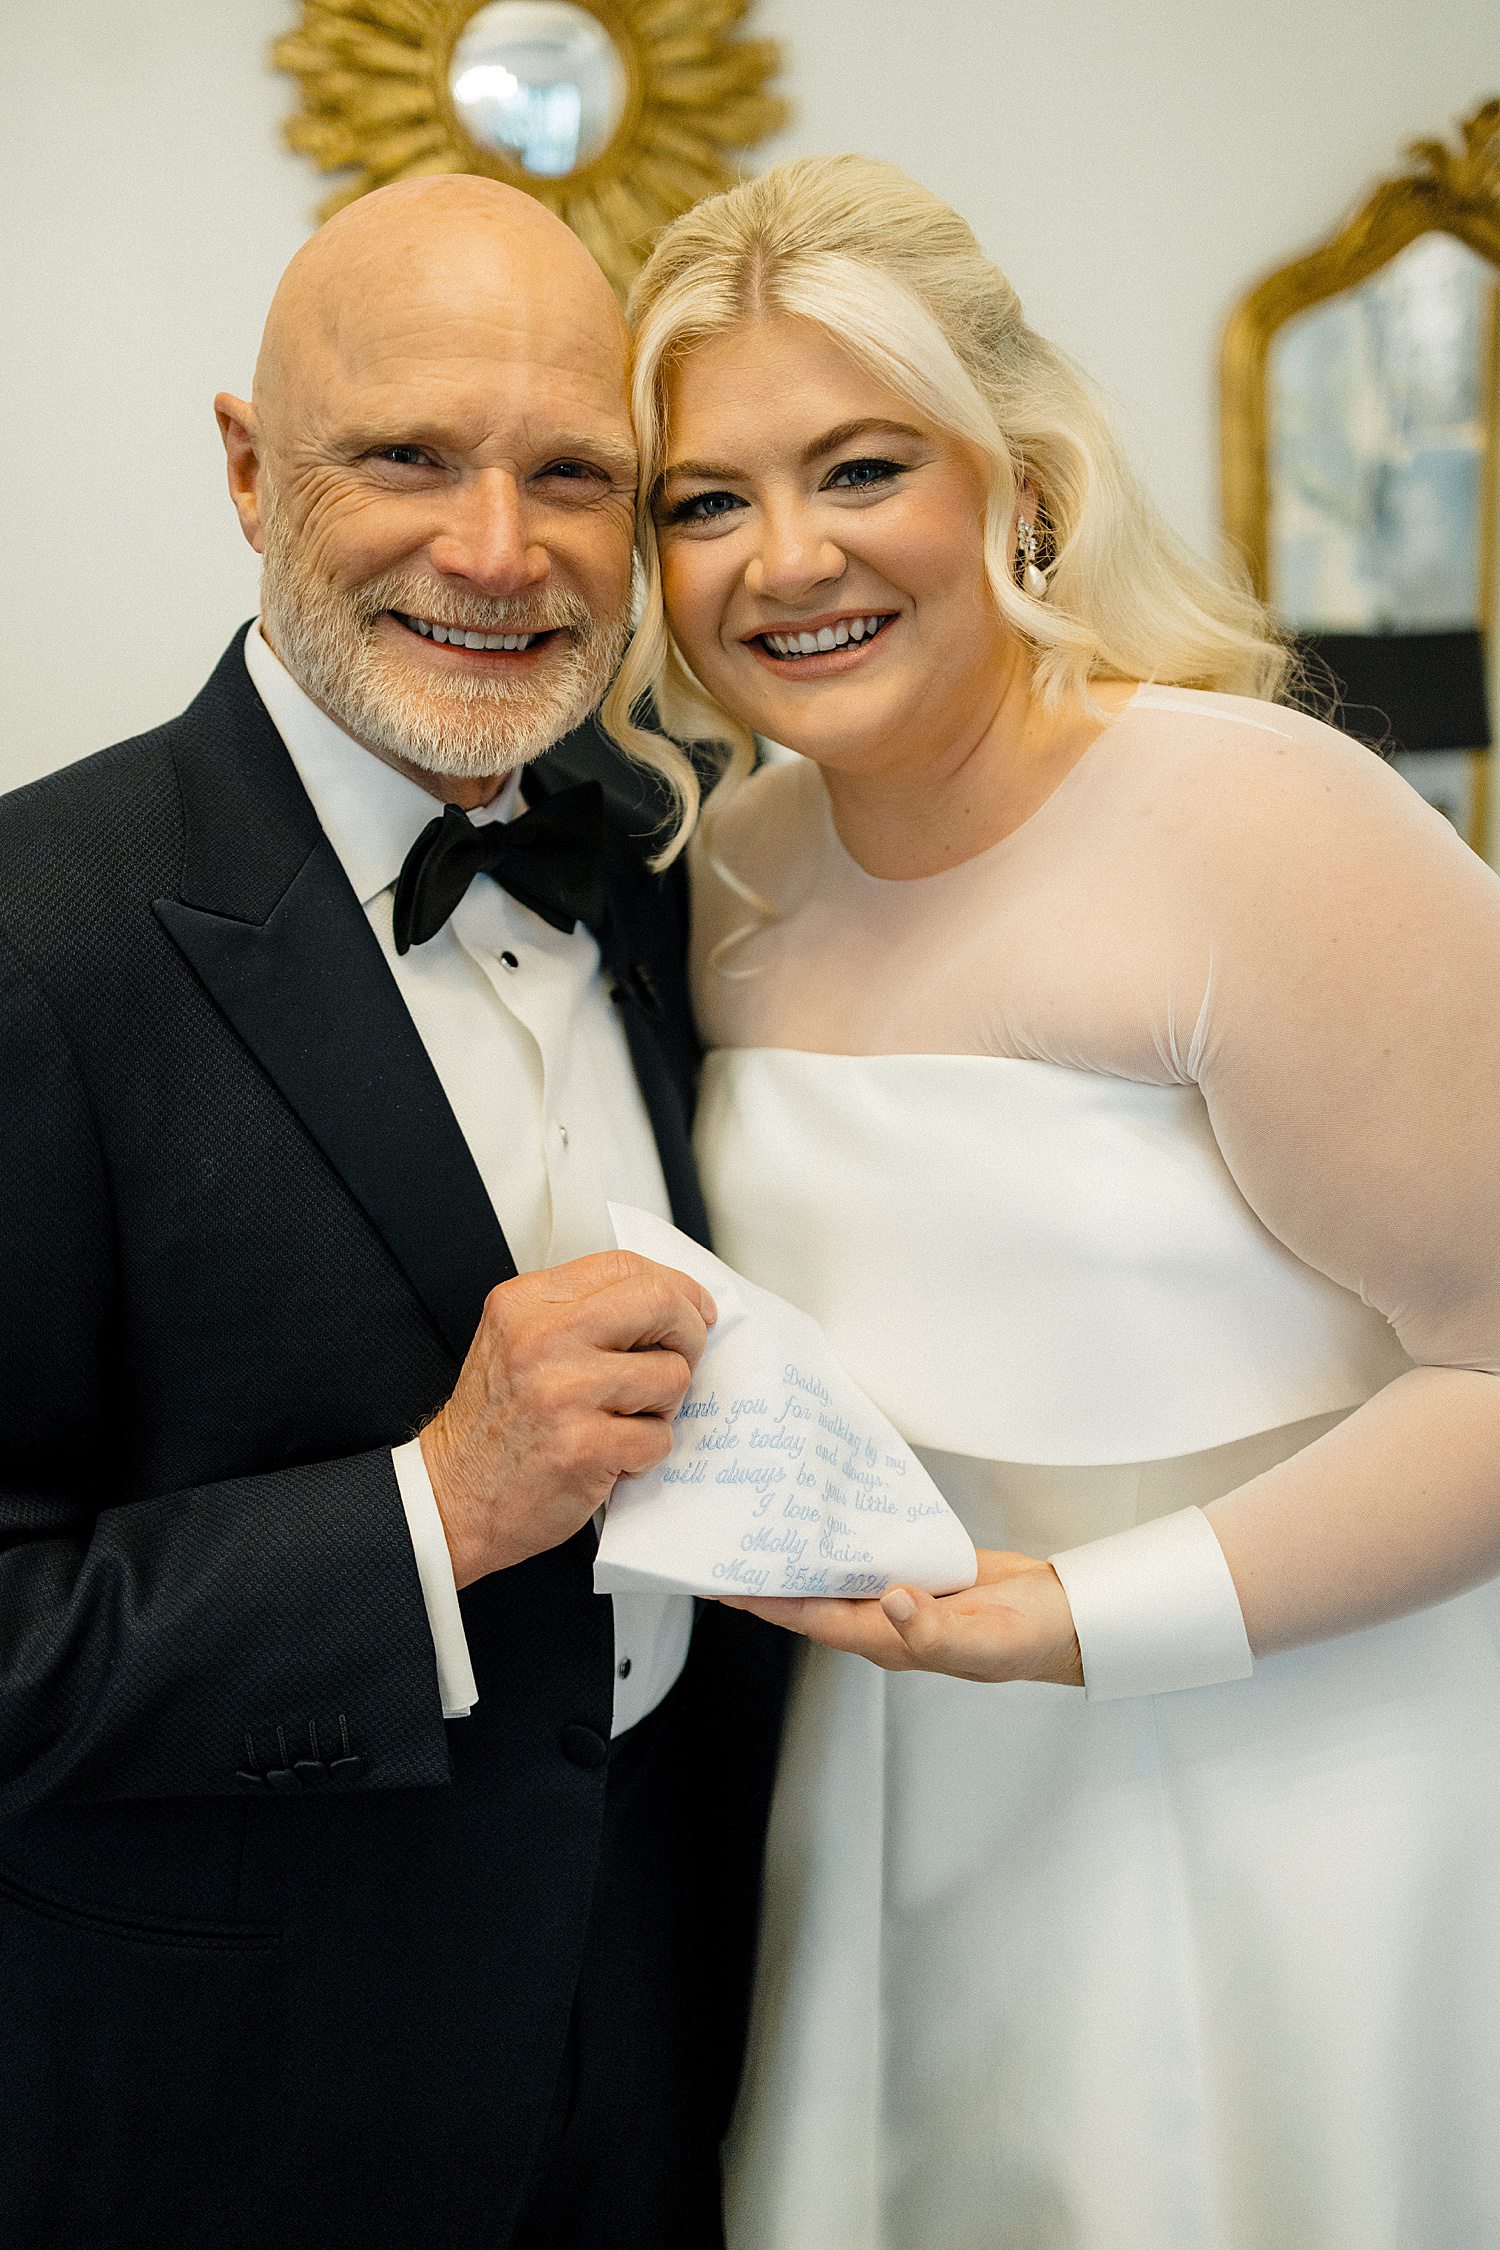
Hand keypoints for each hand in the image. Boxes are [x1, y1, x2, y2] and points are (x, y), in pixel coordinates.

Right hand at [420, 1251, 715, 1587]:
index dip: (676, 1287)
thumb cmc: (494, 1425)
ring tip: (624, 1422)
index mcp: (526, 1303)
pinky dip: (644, 1454)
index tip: (693, 1311)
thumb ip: (581, 1314)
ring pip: (671, 1376)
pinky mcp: (584, 1447)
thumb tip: (670, 1304)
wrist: (451, 1499)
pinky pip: (659, 1437)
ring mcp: (564, 1392)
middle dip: (689, 1334)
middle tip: (679, 1362)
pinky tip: (609, 1458)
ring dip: (662, 1407)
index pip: (625, 1266)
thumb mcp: (516, 1341)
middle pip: (661, 1304)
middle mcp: (542, 1338)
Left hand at [720, 1549, 1083, 1686]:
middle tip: (725, 1543)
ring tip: (762, 1524)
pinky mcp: (915, 1573)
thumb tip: (890, 1601)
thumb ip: (934, 1628)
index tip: (724, 1584)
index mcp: (889, 1642)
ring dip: (799, 1555)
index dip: (767, 1602)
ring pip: (834, 1575)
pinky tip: (825, 1516)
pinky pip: (867, 1556)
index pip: (812, 1618)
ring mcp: (897, 1599)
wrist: (1062, 1617)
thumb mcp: (984, 1640)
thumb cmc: (1026, 1639)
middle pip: (810, 1597)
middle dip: (767, 1577)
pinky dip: (841, 1539)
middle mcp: (882, 1622)